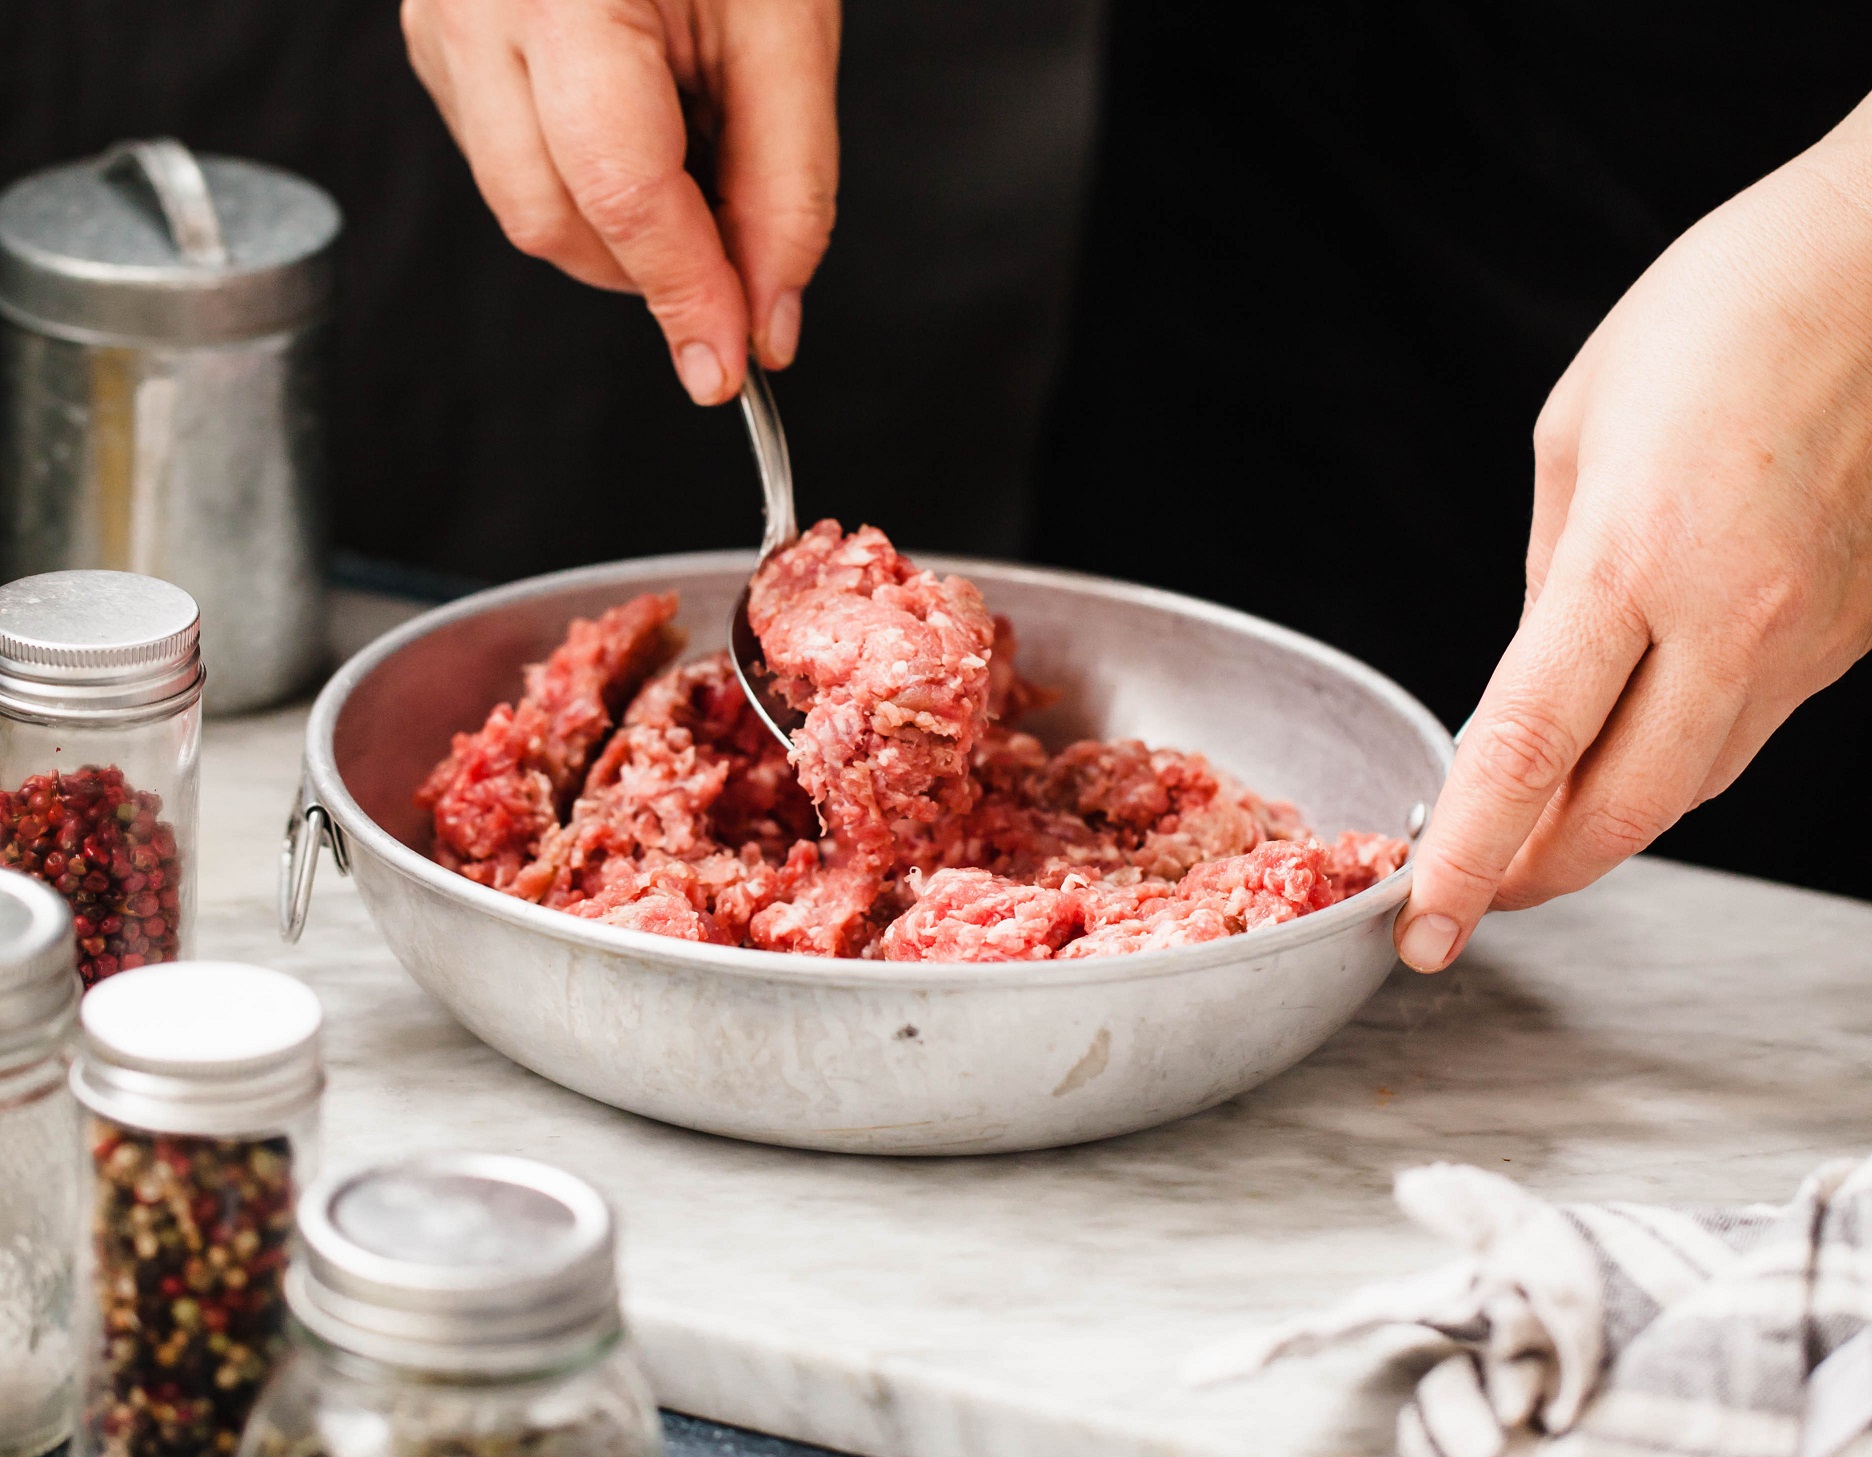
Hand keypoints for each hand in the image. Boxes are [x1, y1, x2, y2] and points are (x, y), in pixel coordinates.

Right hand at [402, 0, 840, 403]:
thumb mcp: (786, 27)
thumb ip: (788, 188)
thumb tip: (769, 320)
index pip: (618, 189)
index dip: (683, 292)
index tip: (733, 364)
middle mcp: (475, 4)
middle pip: (555, 221)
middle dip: (656, 264)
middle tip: (741, 234)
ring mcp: (439, 24)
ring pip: (529, 205)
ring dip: (626, 222)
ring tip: (691, 130)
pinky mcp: (439, 42)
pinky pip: (513, 161)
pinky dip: (591, 177)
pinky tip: (637, 110)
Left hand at [1395, 94, 1871, 972]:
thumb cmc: (1724, 313)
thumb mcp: (1577, 431)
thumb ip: (1552, 574)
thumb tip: (1537, 673)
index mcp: (1635, 555)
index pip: (1529, 751)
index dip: (1470, 856)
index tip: (1424, 925)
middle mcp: (1734, 618)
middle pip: (1622, 812)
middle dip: (1534, 874)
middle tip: (1471, 895)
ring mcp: (1811, 638)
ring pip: (1690, 787)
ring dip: (1604, 823)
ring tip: (1532, 829)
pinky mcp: (1857, 636)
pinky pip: (1747, 731)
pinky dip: (1674, 759)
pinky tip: (1631, 743)